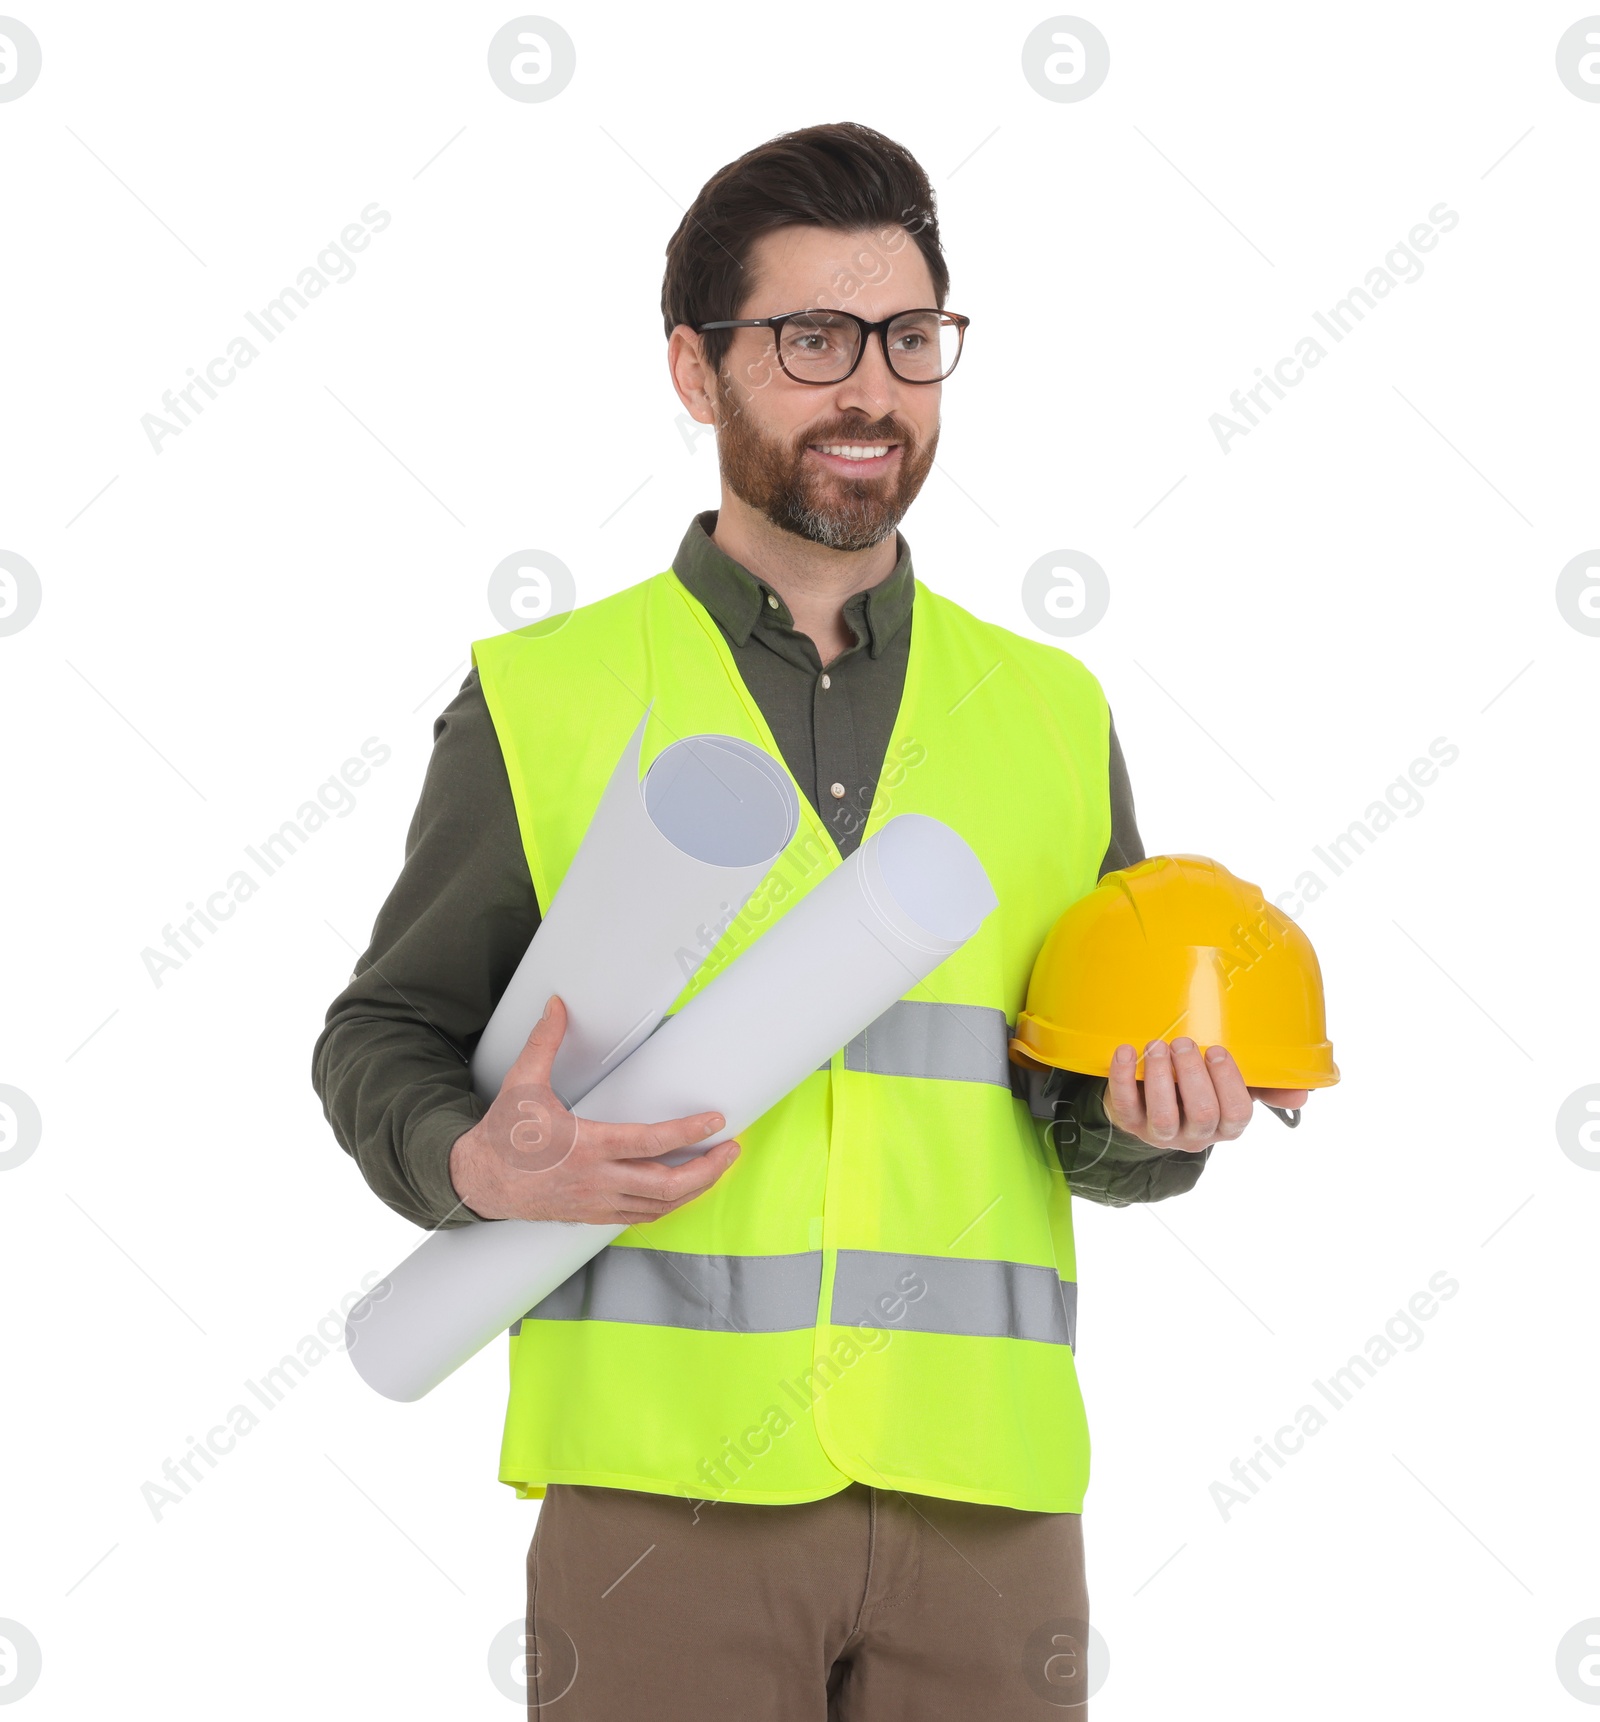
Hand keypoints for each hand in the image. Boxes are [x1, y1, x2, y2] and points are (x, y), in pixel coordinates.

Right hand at [448, 994, 740, 1223]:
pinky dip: (669, 1205)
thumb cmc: (504, 1134)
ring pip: (659, 1206)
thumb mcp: (522, 1085)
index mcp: (586, 1146)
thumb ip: (544, 1043)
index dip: (688, 1132)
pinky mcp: (593, 1215)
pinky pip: (642, 1216)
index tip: (715, 1120)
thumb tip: (556, 1005)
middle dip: (707, 1170)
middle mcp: (596, 1180)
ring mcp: (597, 1203)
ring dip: (695, 1189)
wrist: (479, 1182)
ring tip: (717, 1168)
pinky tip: (683, 1190)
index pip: (650, 1143)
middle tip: (730, 1150)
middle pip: (666, 1184)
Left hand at [1103, 1038, 1310, 1153]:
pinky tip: (1126, 1051)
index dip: (1229, 1083)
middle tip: (1185, 1043)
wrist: (1144, 1101)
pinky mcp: (1128, 1121)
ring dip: (1161, 1076)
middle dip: (1194, 1076)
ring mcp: (1160, 1133)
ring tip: (1158, 1045)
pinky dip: (1123, 1075)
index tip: (1218, 1050)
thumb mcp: (1230, 1087)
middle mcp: (1195, 1134)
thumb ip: (1264, 1087)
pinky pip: (1124, 1103)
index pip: (1237, 1114)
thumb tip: (1303, 1093)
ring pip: (1164, 1115)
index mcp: (1225, 1126)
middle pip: (1203, 1114)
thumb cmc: (1196, 1088)